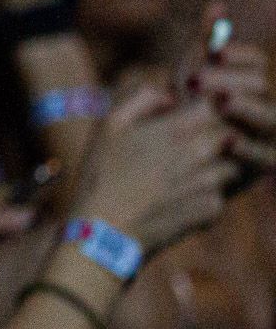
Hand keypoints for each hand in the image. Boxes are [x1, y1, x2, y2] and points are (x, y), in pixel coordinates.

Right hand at [70, 84, 237, 252]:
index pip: (215, 106)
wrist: (103, 231)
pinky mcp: (211, 210)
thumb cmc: (100, 175)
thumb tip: (169, 97)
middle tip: (184, 150)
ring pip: (229, 166)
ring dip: (213, 168)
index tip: (189, 117)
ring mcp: (208, 183)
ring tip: (180, 178)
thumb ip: (141, 98)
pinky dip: (204, 197)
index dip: (205, 109)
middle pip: (228, 136)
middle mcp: (199, 154)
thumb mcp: (108, 126)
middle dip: (213, 139)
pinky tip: (177, 202)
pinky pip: (219, 196)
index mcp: (175, 129)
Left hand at [191, 51, 275, 174]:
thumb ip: (208, 43)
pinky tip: (228, 139)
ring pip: (270, 117)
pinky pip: (266, 156)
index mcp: (252, 82)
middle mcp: (267, 105)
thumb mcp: (196, 75)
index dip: (236, 54)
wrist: (183, 157)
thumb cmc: (190, 109)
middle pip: (260, 85)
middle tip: (195, 80)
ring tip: (222, 102)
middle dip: (229, 80)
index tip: (212, 51)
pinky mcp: (266, 162)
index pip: (256, 60)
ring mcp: (270, 134)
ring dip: (246, 108)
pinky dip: (249, 148)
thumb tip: (217, 4)